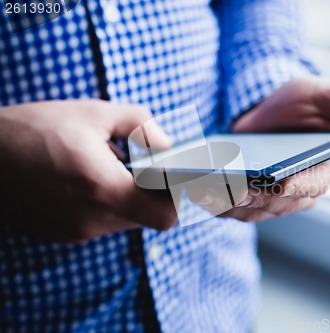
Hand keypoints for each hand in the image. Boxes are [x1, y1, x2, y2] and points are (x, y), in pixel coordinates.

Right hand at [0, 100, 176, 241]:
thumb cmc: (38, 127)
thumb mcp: (96, 112)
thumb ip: (144, 126)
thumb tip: (171, 146)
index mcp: (102, 188)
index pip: (165, 216)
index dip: (174, 197)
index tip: (170, 176)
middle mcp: (90, 219)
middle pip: (147, 218)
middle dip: (153, 194)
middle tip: (141, 165)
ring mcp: (75, 231)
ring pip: (126, 222)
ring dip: (129, 198)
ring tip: (109, 169)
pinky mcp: (63, 234)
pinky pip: (102, 224)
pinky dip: (107, 205)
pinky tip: (88, 180)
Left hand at [223, 77, 329, 220]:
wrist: (268, 110)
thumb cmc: (302, 102)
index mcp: (325, 170)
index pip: (314, 184)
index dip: (298, 185)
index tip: (280, 181)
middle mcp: (301, 191)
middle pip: (278, 204)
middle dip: (256, 197)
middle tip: (234, 186)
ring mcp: (273, 200)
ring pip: (253, 212)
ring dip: (231, 204)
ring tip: (210, 190)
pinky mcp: (249, 200)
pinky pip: (233, 210)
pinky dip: (217, 205)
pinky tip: (200, 192)